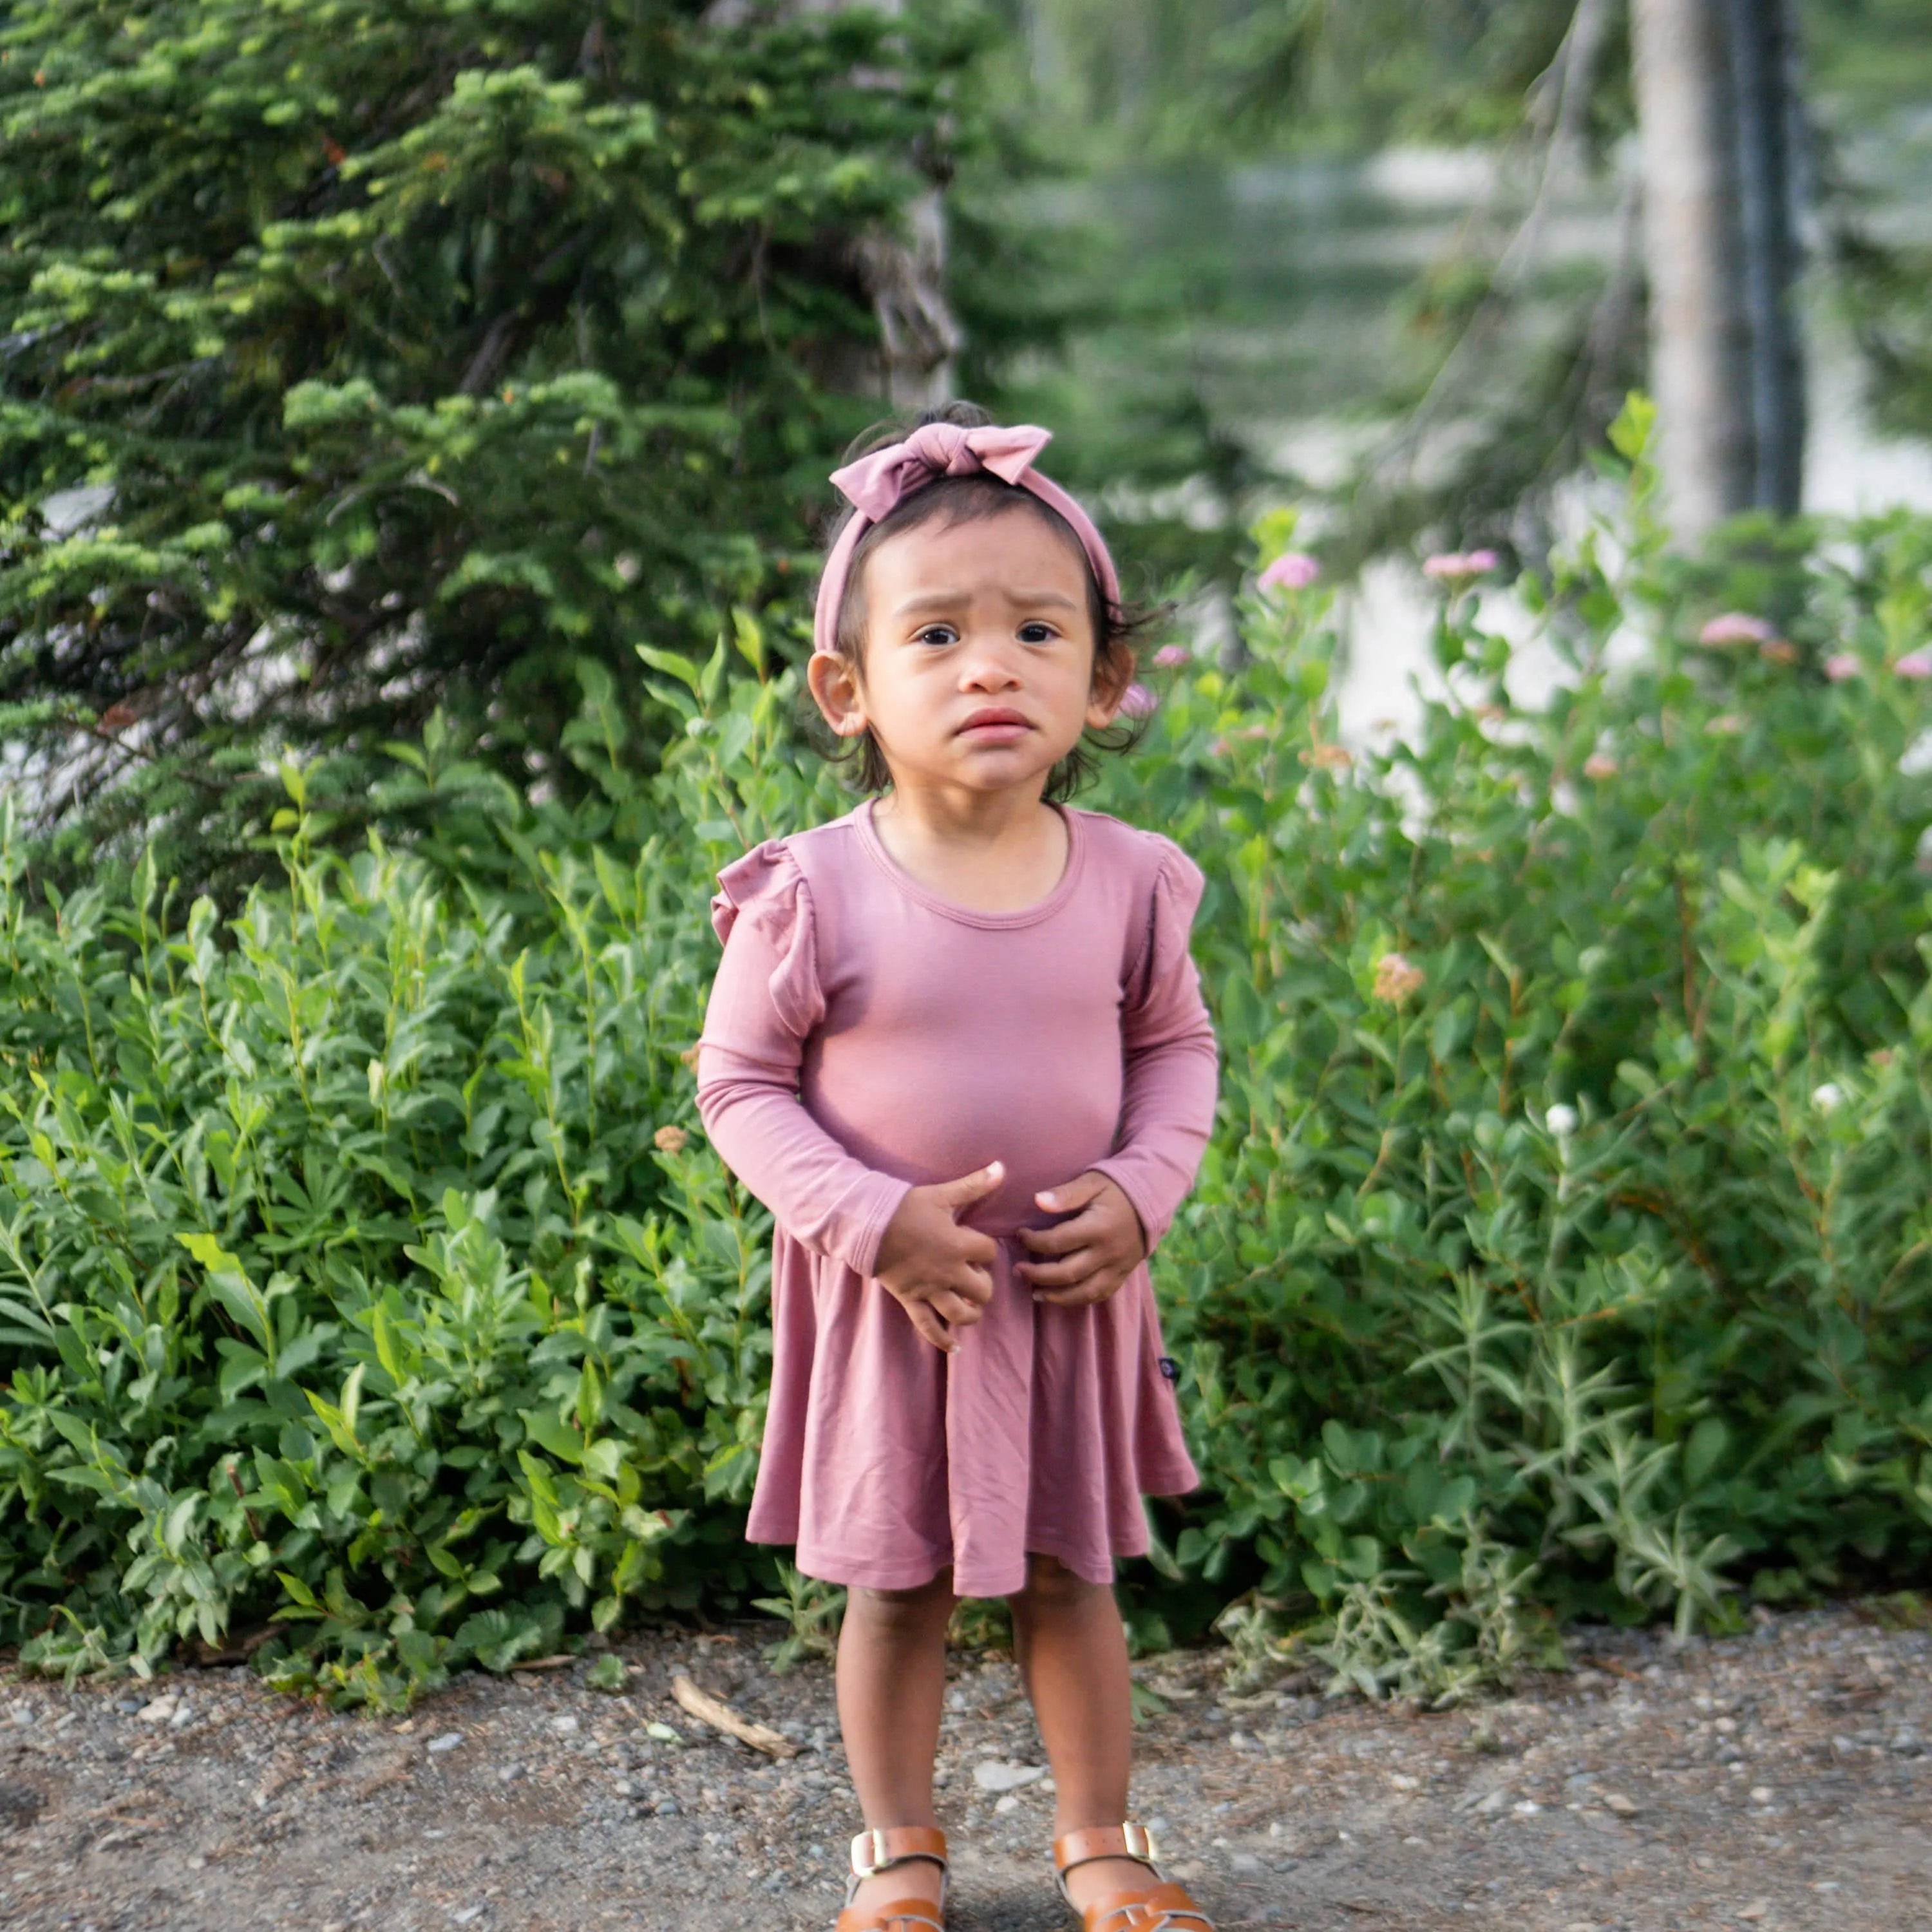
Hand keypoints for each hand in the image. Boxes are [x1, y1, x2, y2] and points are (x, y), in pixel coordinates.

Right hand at [873, 1162, 1003, 1352]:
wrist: (865, 1223)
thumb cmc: (904, 1207)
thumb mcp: (941, 1194)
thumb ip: (973, 1185)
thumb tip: (1001, 1167)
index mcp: (958, 1244)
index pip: (990, 1253)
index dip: (987, 1250)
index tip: (978, 1245)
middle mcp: (948, 1271)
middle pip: (983, 1289)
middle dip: (984, 1285)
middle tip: (976, 1276)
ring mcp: (930, 1289)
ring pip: (961, 1313)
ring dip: (972, 1313)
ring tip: (973, 1307)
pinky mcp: (911, 1300)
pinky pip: (928, 1327)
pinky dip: (942, 1340)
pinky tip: (954, 1347)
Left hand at [1016, 1172, 1146, 1307]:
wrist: (1153, 1198)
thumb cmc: (1117, 1188)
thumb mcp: (1092, 1182)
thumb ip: (1066, 1194)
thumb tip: (1038, 1201)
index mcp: (1098, 1227)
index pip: (1058, 1242)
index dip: (1034, 1242)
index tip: (1020, 1236)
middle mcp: (1108, 1252)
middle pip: (1068, 1272)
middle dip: (1039, 1275)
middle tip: (1018, 1270)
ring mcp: (1118, 1266)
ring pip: (1085, 1291)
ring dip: (1057, 1296)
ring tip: (1036, 1294)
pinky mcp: (1124, 1274)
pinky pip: (1101, 1294)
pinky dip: (1080, 1299)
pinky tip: (1062, 1298)